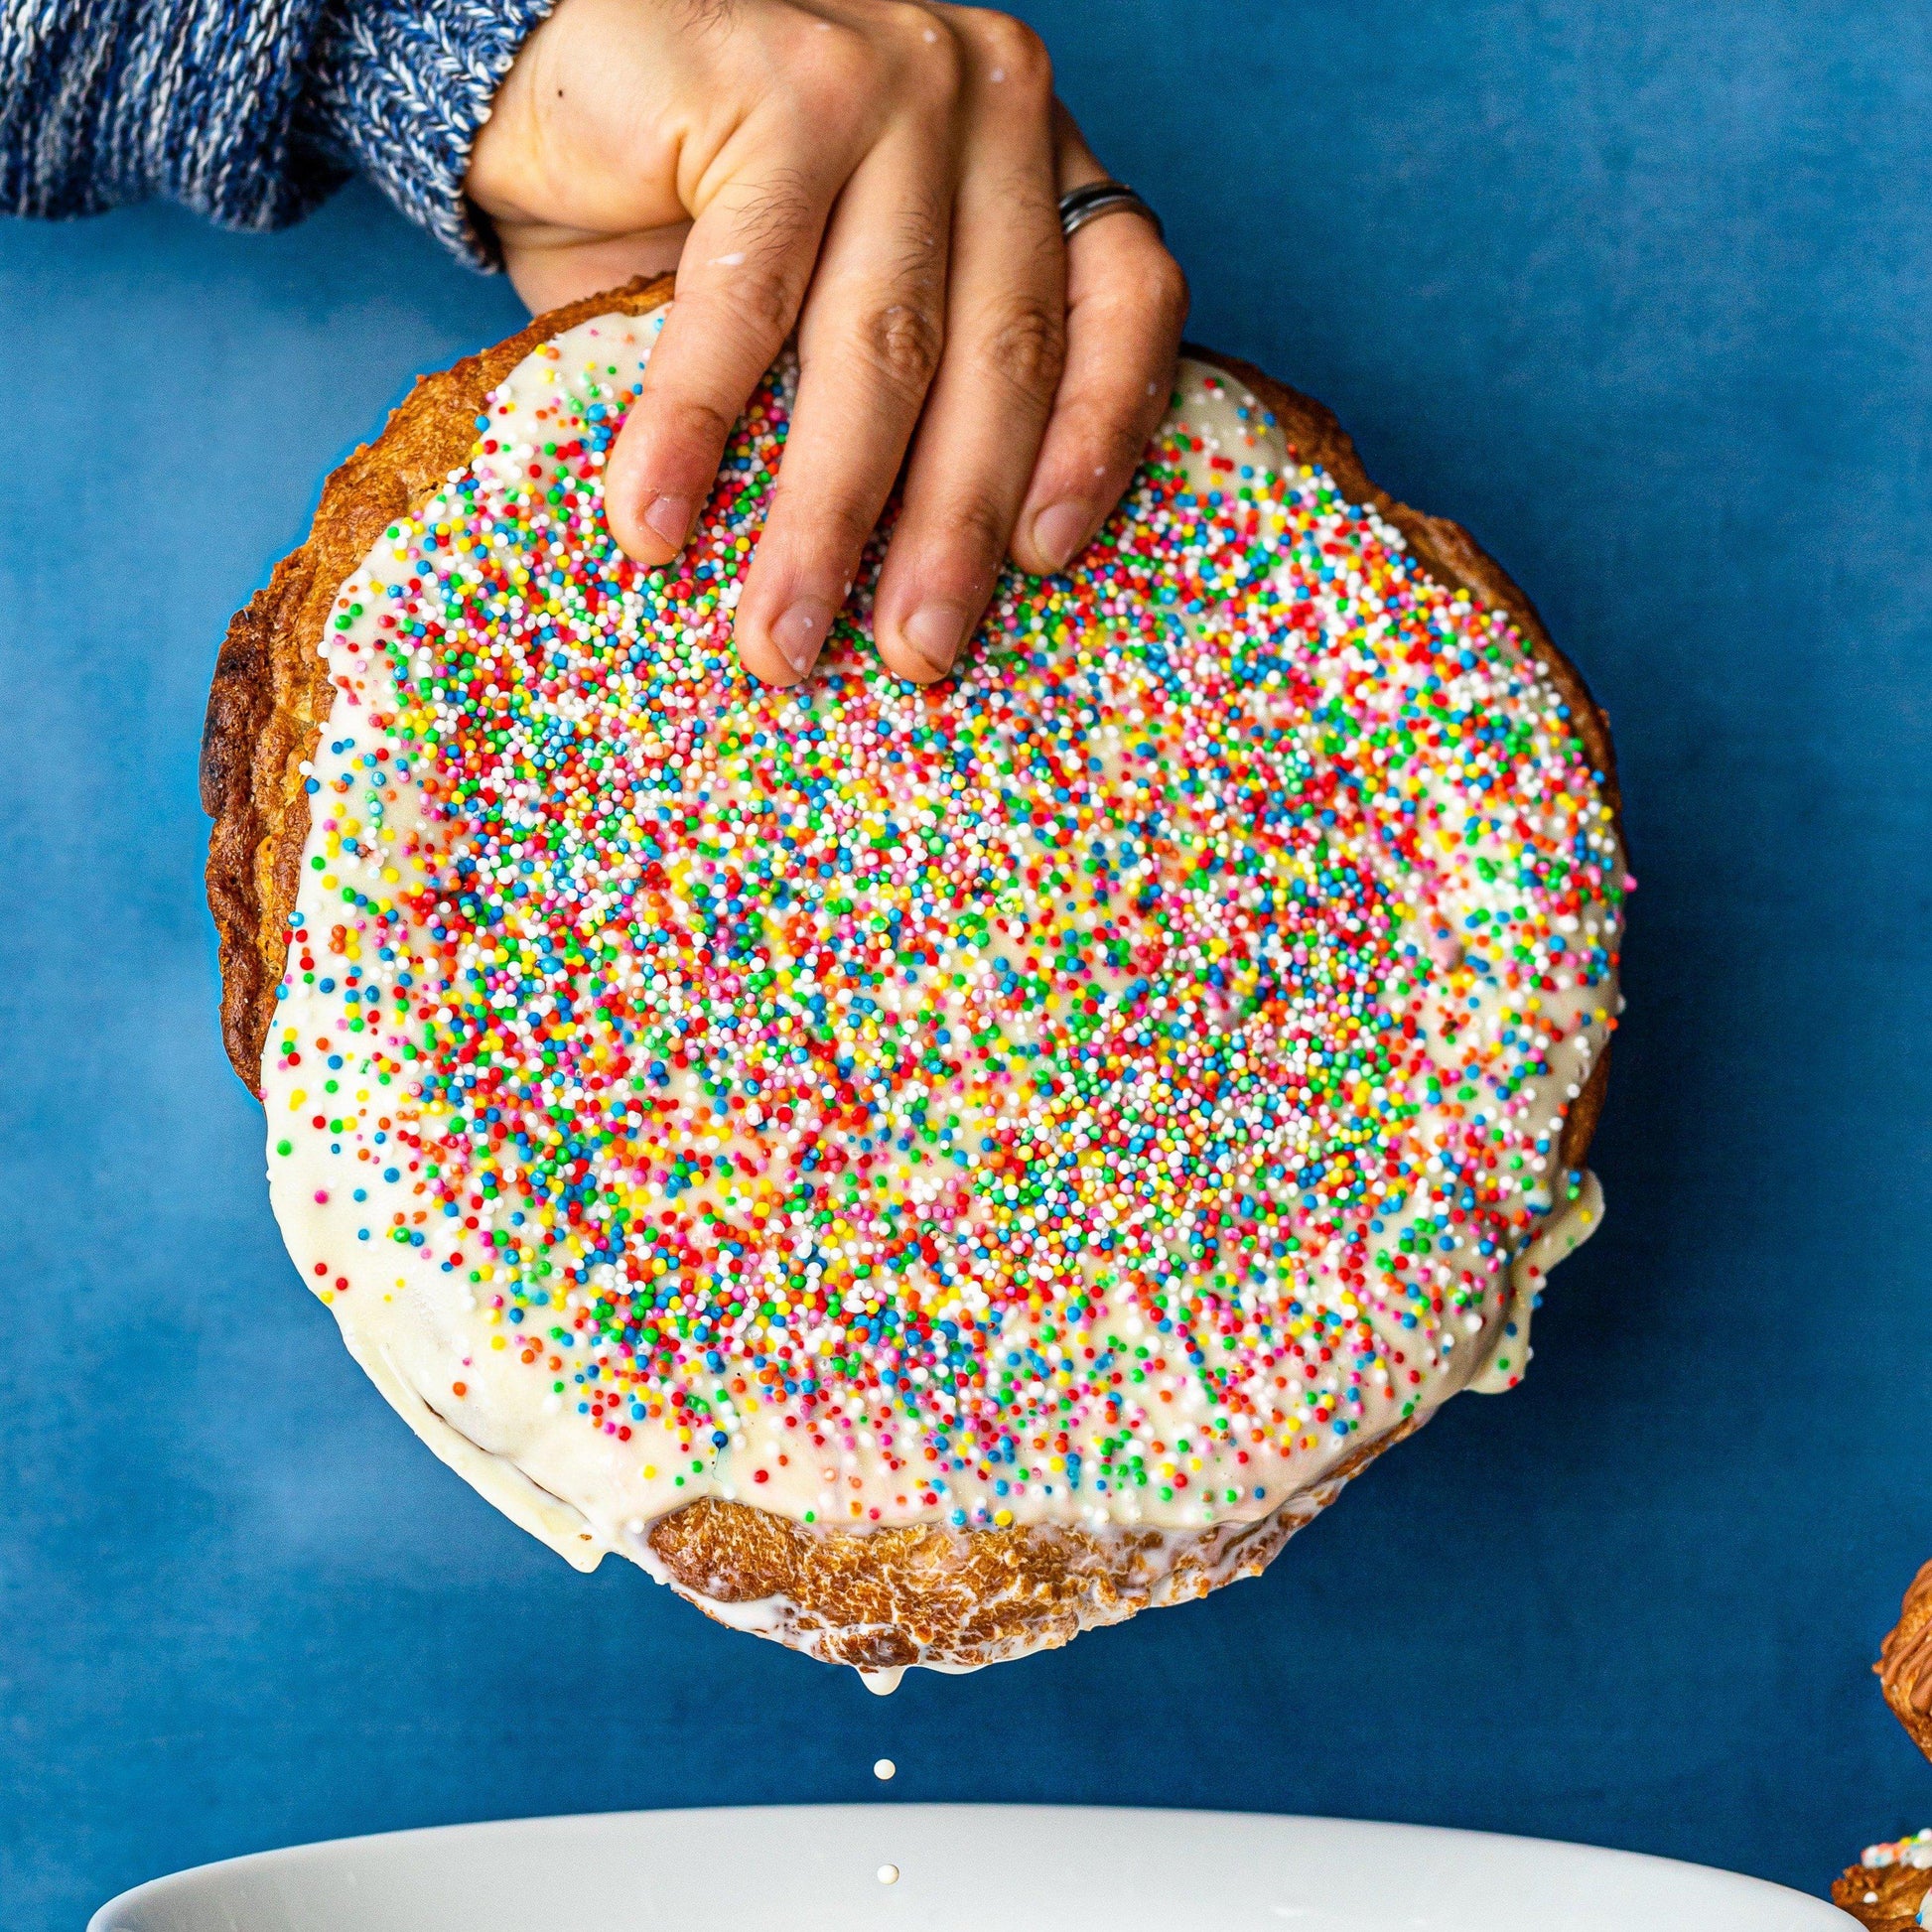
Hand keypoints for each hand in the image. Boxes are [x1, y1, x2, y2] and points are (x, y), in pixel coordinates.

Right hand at [467, 0, 1186, 686]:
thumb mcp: (841, 297)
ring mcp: (892, 87)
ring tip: (780, 638)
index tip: (1046, 562)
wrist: (561, 57)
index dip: (1100, 439)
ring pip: (880, 347)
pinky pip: (744, 303)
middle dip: (950, 528)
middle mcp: (989, 110)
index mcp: (1035, 166)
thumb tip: (930, 588)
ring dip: (826, 516)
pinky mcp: (778, 87)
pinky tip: (657, 527)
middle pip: (1000, 354)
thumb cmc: (714, 205)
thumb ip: (906, 390)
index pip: (1124, 306)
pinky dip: (695, 427)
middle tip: (912, 657)